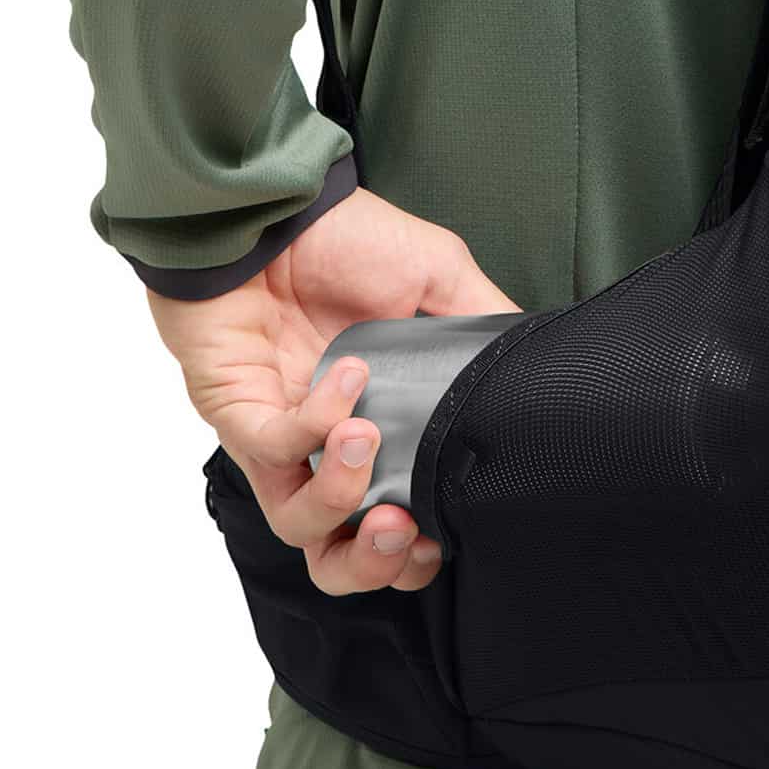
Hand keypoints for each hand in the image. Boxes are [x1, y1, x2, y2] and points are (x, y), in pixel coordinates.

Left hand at [149, 186, 513, 594]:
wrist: (273, 205)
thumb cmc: (347, 239)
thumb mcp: (440, 276)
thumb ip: (482, 326)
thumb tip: (531, 368)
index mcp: (378, 426)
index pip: (393, 522)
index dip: (419, 550)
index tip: (446, 531)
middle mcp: (325, 446)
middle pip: (338, 557)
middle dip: (375, 564)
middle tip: (405, 527)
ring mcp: (278, 435)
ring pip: (297, 525)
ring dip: (341, 497)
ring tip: (370, 441)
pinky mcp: (238, 411)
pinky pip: (274, 448)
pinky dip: (317, 421)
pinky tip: (350, 374)